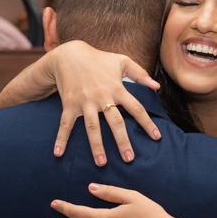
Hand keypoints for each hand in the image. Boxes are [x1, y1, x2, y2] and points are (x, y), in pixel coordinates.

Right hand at [42, 40, 160, 162]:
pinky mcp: (69, 104)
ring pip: (92, 127)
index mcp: (117, 88)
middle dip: (122, 141)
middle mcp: (102, 97)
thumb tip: (157, 86)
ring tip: (101, 163)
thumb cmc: (99, 59)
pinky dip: (61, 138)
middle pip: (115, 122)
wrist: (70, 54)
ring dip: (96, 146)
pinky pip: (65, 124)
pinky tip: (58, 153)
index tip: (156, 138)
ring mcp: (85, 102)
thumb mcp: (122, 61)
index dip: (147, 123)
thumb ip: (141, 74)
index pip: (136, 108)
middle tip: (129, 159)